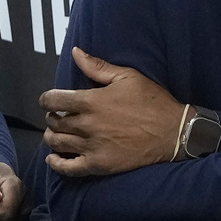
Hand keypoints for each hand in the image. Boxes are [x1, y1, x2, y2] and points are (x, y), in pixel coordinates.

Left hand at [41, 48, 184, 178]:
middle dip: (51, 118)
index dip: (46, 99)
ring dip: (52, 138)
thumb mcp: (128, 77)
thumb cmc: (153, 102)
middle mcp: (87, 125)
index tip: (49, 101)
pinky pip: (68, 168)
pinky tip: (54, 158)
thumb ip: (97, 66)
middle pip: (53, 122)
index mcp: (90, 101)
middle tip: (57, 117)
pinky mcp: (99, 164)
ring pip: (57, 143)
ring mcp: (92, 146)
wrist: (174, 133)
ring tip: (56, 134)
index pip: (52, 100)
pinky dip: (56, 163)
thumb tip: (75, 52)